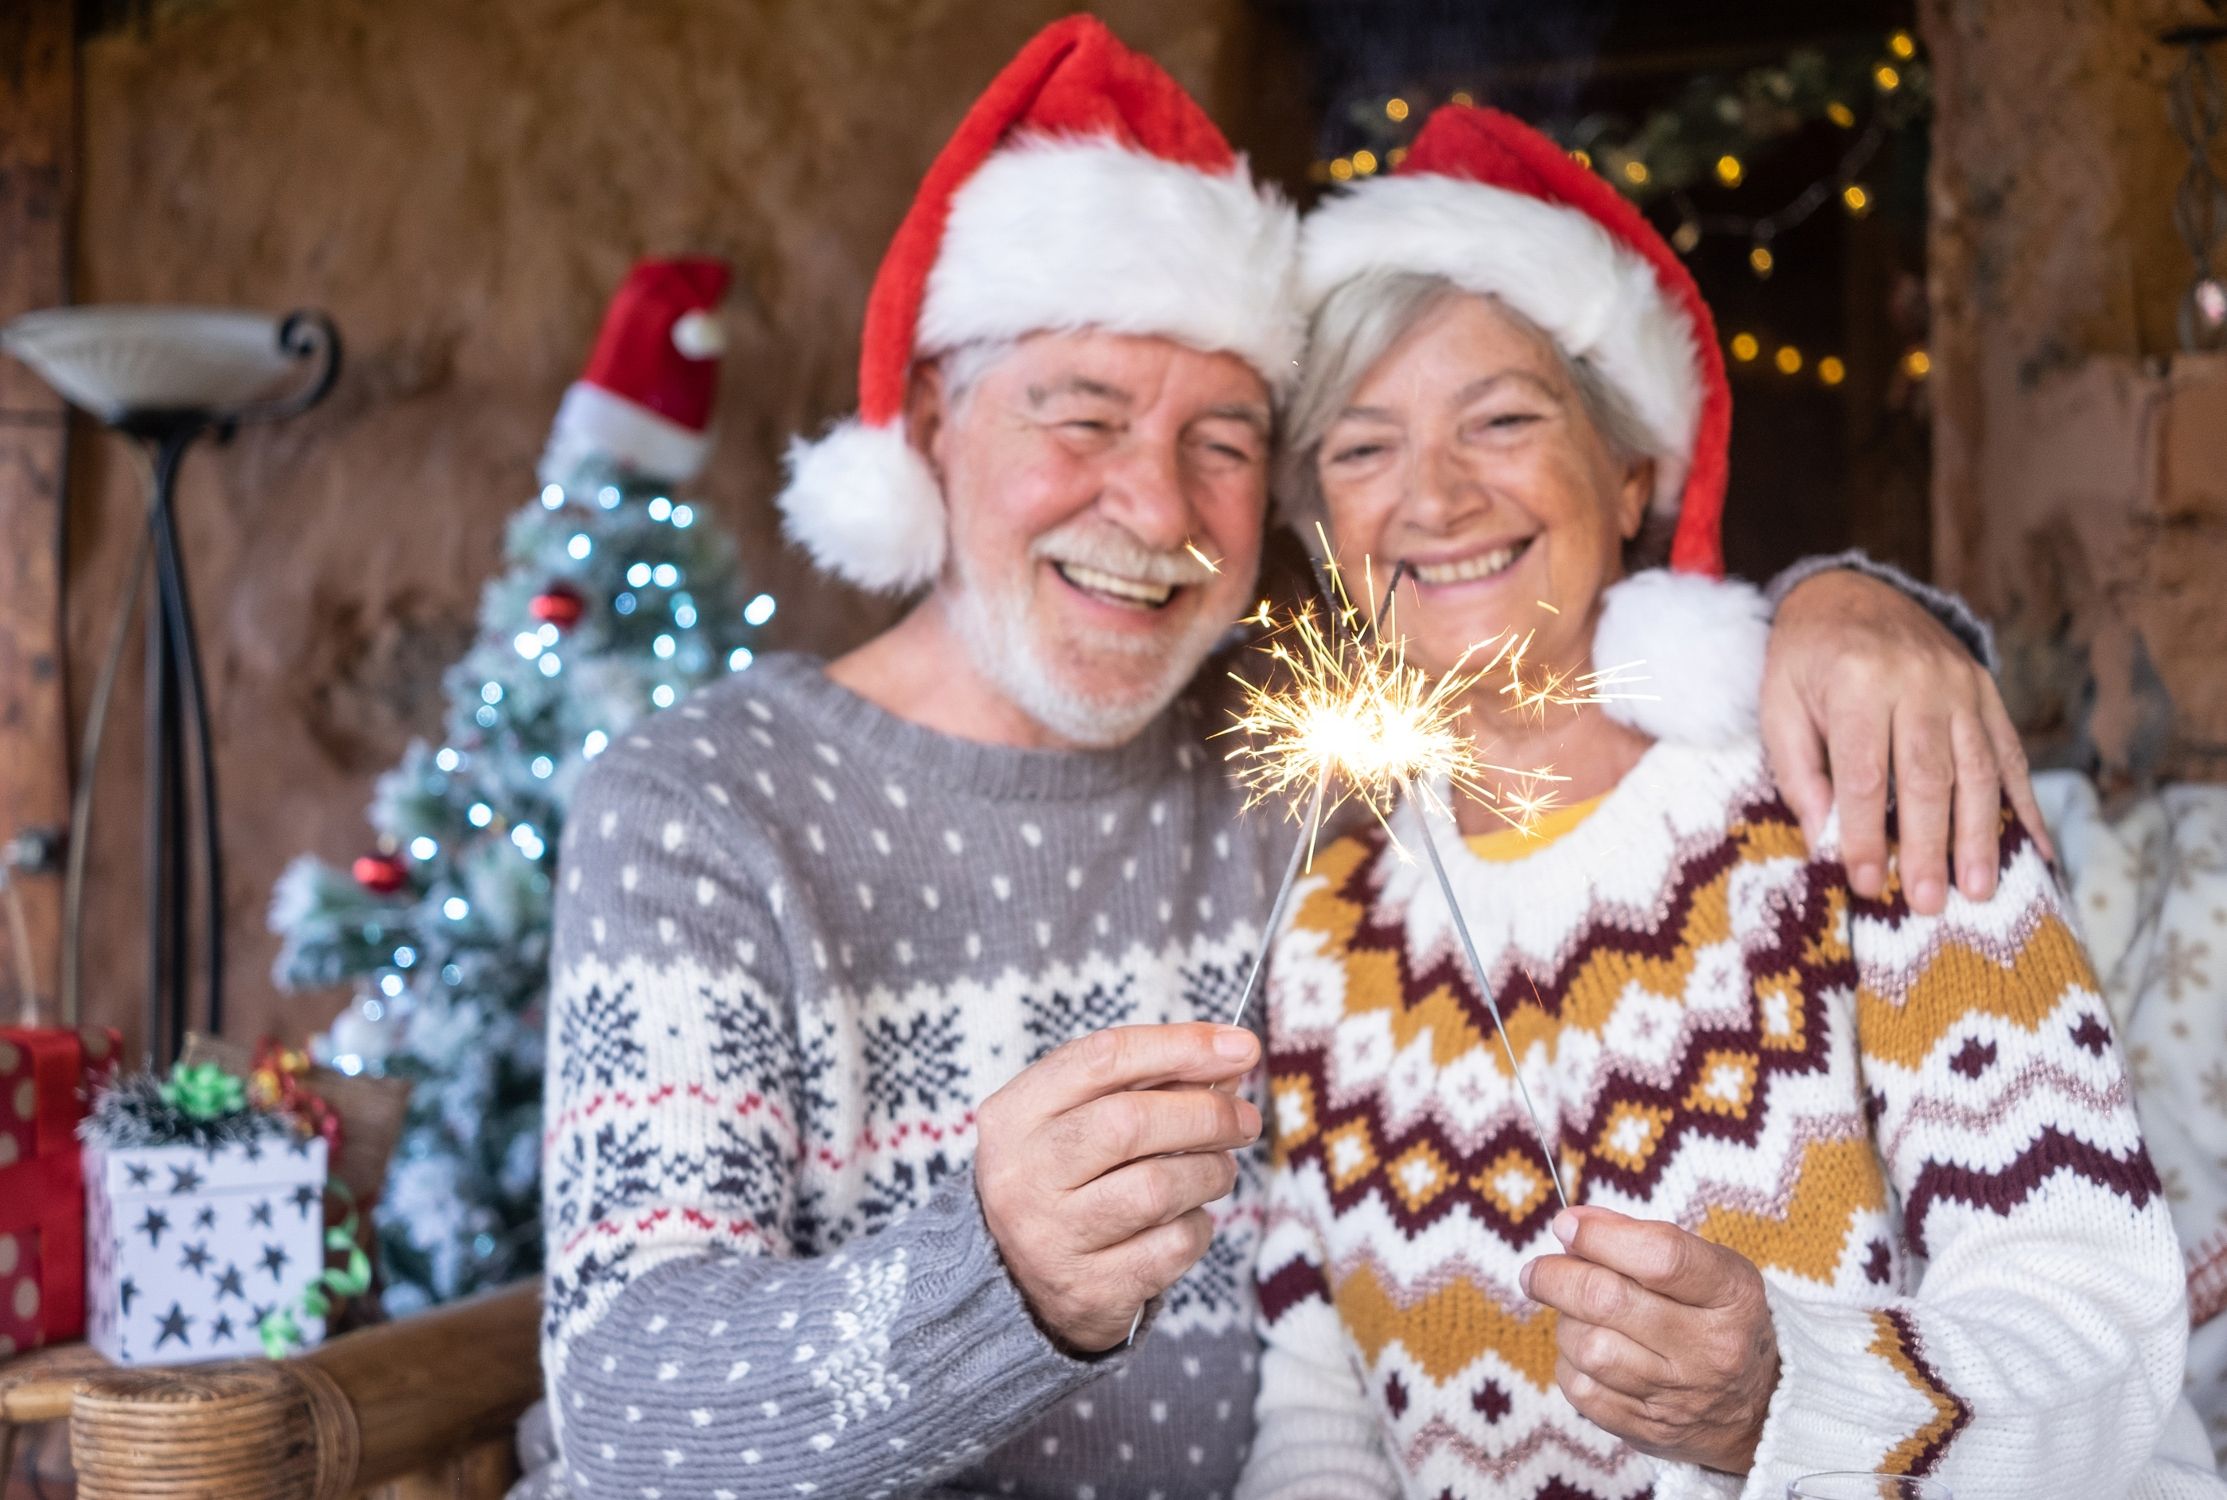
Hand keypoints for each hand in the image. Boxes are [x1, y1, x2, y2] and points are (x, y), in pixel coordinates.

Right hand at [974, 1022, 1260, 1352]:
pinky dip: (1198, 1226)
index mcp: (1015, 1114)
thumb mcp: (1080, 1117)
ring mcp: (1052, 1238)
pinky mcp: (1090, 1290)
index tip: (1240, 1046)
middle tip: (1245, 1119)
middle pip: (1130, 1124)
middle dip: (1206, 1115)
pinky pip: (1171, 1247)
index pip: (1102, 1058)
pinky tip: (1188, 1218)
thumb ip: (1146, 1082)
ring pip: (1157, 1189)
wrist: (1020, 1281)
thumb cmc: (1067, 1176)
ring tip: (1219, 1169)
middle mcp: (1023, 1175)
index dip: (1180, 1046)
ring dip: (1210, 1172)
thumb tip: (1231, 1058)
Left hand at [1523, 1207, 1778, 1473]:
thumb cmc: (1719, 1319)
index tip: (1566, 1225)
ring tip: (1574, 1314)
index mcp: (1733, 1295)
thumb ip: (1643, 1239)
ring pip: (1588, 1348)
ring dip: (1565, 1323)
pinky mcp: (1650, 1430)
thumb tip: (1574, 1225)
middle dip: (1556, 1277)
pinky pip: (1582, 1391)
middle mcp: (1711, 1348)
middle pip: (1608, 1301)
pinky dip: (1570, 1364)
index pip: (1660, 1257)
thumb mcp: (1709, 1268)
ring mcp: (1680, 1396)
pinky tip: (1585, 1351)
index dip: (1601, 1236)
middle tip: (1536, 1271)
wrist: (1758, 1408)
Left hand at [1762, 568, 2050, 914]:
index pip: (1867, 774)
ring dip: (1982, 835)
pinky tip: (2037, 849)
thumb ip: (1798, 772)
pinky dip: (2026, 804)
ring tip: (1979, 890)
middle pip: (1929, 775)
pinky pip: (2011, 752)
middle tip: (1928, 903)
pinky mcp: (1987, 690)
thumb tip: (1822, 840)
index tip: (1866, 883)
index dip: (1867, 833)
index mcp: (1858, 681)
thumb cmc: (1804, 661)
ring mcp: (1962, 683)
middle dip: (1930, 845)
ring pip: (1979, 768)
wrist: (1847, 593)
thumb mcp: (1778, 706)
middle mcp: (1919, 680)